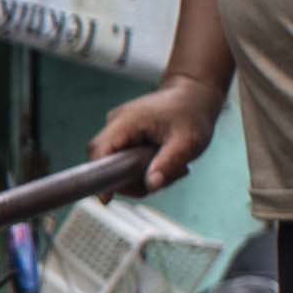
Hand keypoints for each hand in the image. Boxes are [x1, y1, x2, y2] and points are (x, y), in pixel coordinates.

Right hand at [93, 72, 227, 191]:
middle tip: (160, 179)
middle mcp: (116, 122)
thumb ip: (169, 164)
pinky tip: (162, 161)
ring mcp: (119, 128)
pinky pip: (123, 159)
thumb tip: (151, 185)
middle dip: (129, 179)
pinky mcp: (125, 134)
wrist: (194, 94)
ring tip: (169, 167)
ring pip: (115, 163)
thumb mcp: (188, 142)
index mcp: (128, 120)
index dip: (99, 176)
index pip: (99, 151)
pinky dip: (141, 167)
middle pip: (105, 161)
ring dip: (139, 175)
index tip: (106, 198)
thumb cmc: (192, 113)